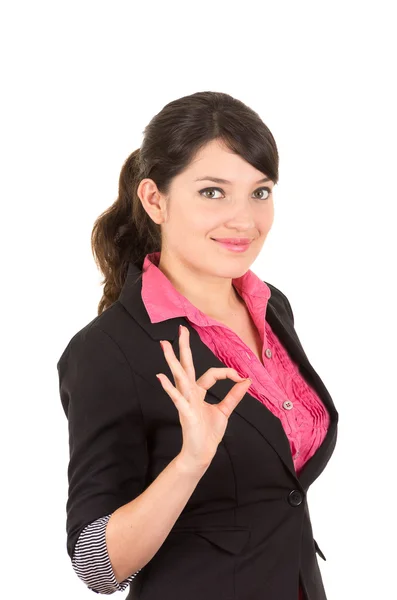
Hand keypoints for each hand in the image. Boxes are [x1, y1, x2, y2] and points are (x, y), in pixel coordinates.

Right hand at [156, 325, 251, 468]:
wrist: (201, 453)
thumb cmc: (208, 433)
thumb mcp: (224, 410)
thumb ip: (234, 395)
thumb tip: (247, 380)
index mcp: (198, 392)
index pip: (211, 374)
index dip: (226, 372)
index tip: (240, 376)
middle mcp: (190, 393)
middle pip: (186, 366)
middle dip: (184, 348)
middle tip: (180, 330)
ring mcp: (185, 401)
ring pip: (179, 377)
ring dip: (172, 361)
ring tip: (165, 345)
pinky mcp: (185, 412)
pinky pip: (177, 398)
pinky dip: (170, 388)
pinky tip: (162, 377)